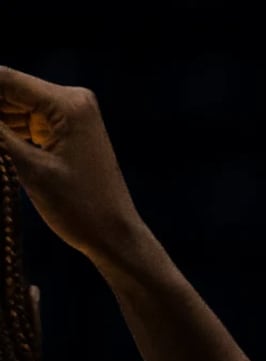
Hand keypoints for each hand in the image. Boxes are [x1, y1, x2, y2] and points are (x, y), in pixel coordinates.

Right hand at [0, 68, 152, 269]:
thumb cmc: (79, 208)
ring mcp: (72, 115)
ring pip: (13, 105)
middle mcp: (72, 100)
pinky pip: (26, 121)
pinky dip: (7, 131)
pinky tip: (1, 150)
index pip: (3, 78)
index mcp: (68, 103)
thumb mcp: (26, 167)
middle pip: (7, 90)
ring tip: (2, 154)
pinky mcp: (67, 131)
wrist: (116, 238)